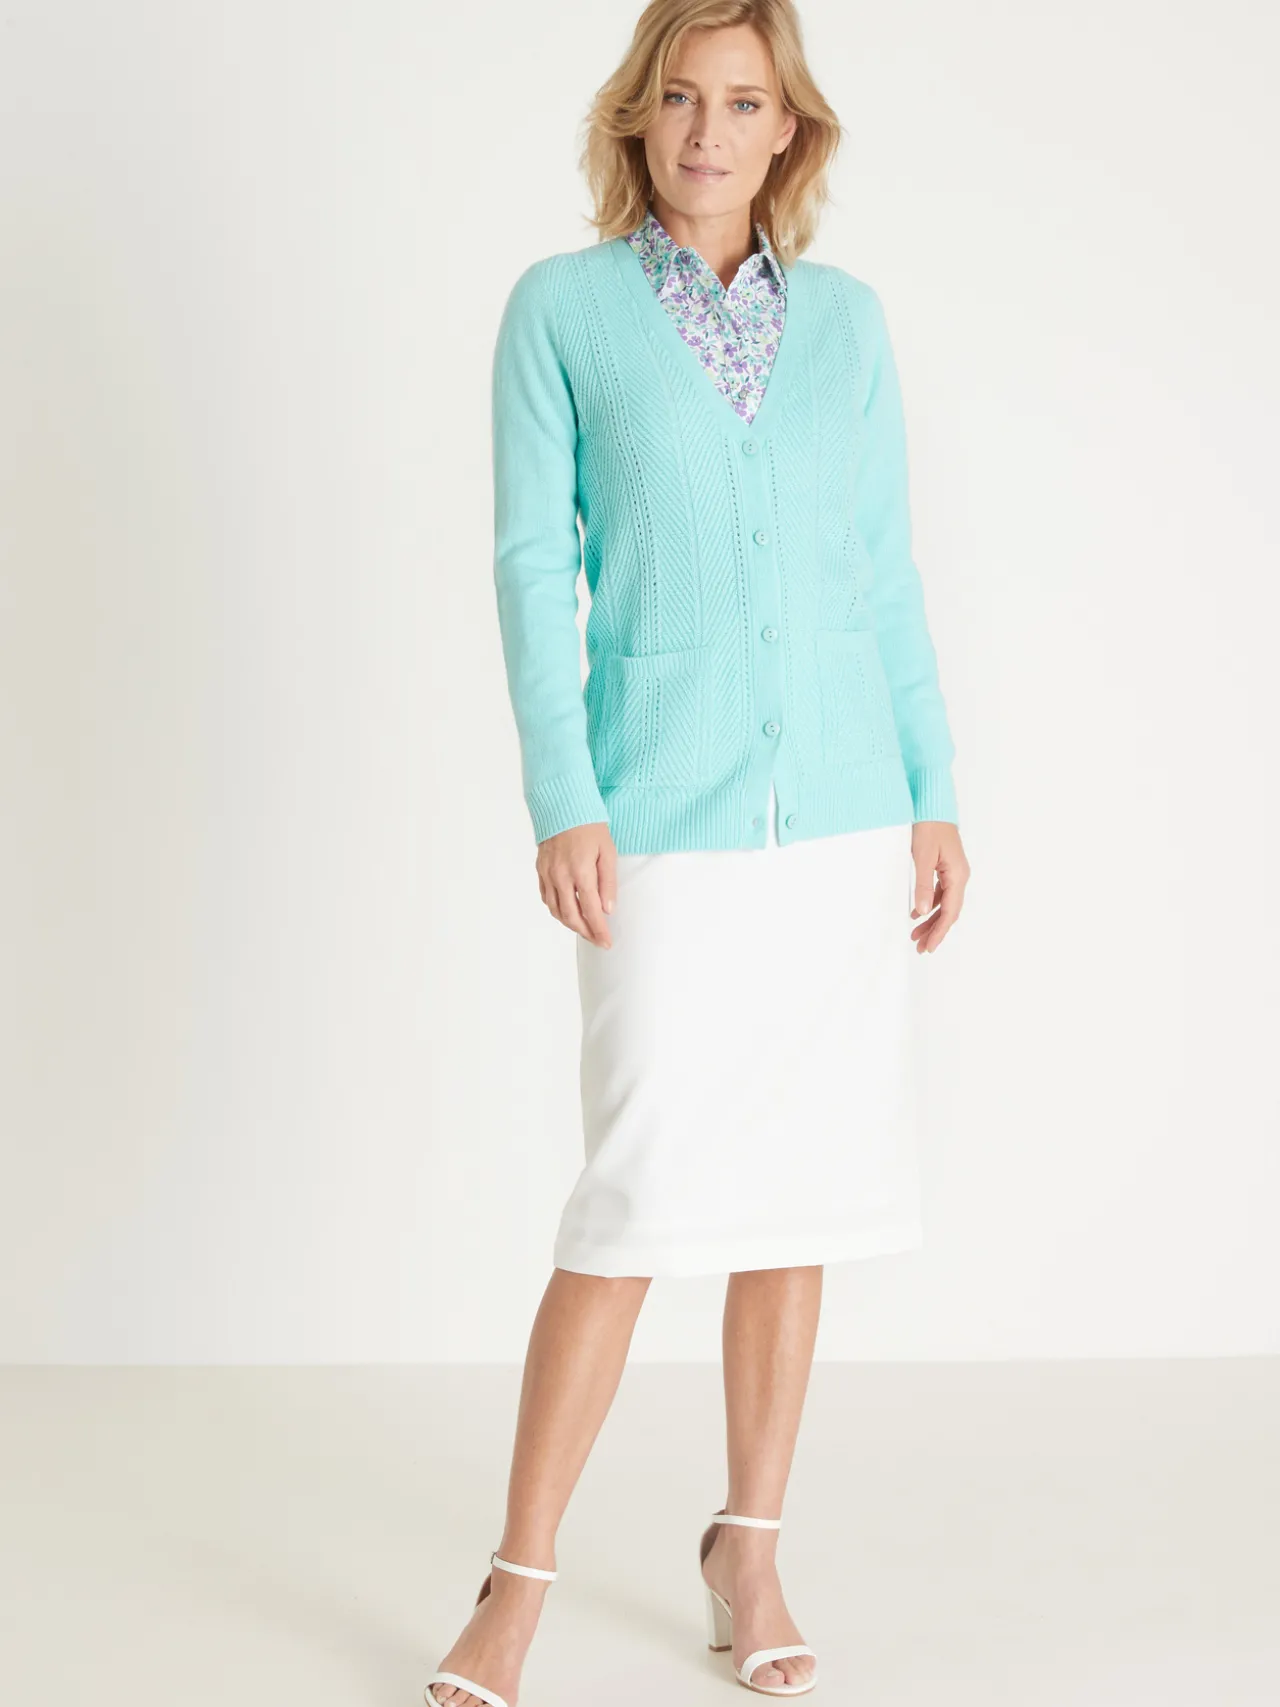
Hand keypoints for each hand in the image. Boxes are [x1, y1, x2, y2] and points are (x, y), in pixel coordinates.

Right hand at [536, 821, 616, 947]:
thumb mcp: (607, 852)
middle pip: (571, 917)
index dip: (599, 930)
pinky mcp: (540, 870)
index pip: (591, 911)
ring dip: (571, 924)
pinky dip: (557, 910)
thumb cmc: (589, 826)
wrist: (563, 806)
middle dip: (585, 932)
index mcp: (581, 872)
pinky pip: (547, 898)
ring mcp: (548, 874)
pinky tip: (567, 911)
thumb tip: (608, 909)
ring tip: (585, 929)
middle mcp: (561, 876)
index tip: (606, 942)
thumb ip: (608, 882)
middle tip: (597, 940)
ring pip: (556, 911)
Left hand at [909, 821, 968, 952]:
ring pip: (944, 903)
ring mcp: (954, 872)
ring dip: (931, 920)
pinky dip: (929, 905)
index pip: (950, 911)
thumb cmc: (928, 827)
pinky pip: (940, 893)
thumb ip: (922, 886)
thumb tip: (920, 912)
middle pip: (949, 911)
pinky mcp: (946, 867)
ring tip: (915, 935)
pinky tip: (916, 913)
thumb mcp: (922, 857)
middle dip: (935, 931)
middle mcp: (960, 875)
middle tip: (920, 948)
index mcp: (958, 875)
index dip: (939, 931)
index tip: (929, 947)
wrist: (932, 805)